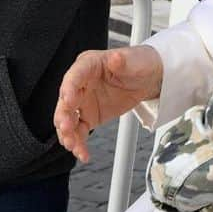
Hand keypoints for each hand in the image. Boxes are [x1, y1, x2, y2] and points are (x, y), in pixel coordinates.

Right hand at [54, 45, 163, 163]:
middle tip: (66, 128)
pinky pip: (79, 131)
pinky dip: (79, 143)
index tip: (68, 100)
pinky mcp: (89, 116)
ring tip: (73, 145)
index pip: (74, 76)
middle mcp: (80, 84)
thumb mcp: (134, 61)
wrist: (149, 78)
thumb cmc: (138, 63)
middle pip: (65, 101)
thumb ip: (122, 61)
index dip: (69, 88)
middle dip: (63, 116)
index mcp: (88, 65)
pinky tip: (82, 153)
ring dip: (68, 134)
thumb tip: (116, 58)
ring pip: (68, 120)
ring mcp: (83, 102)